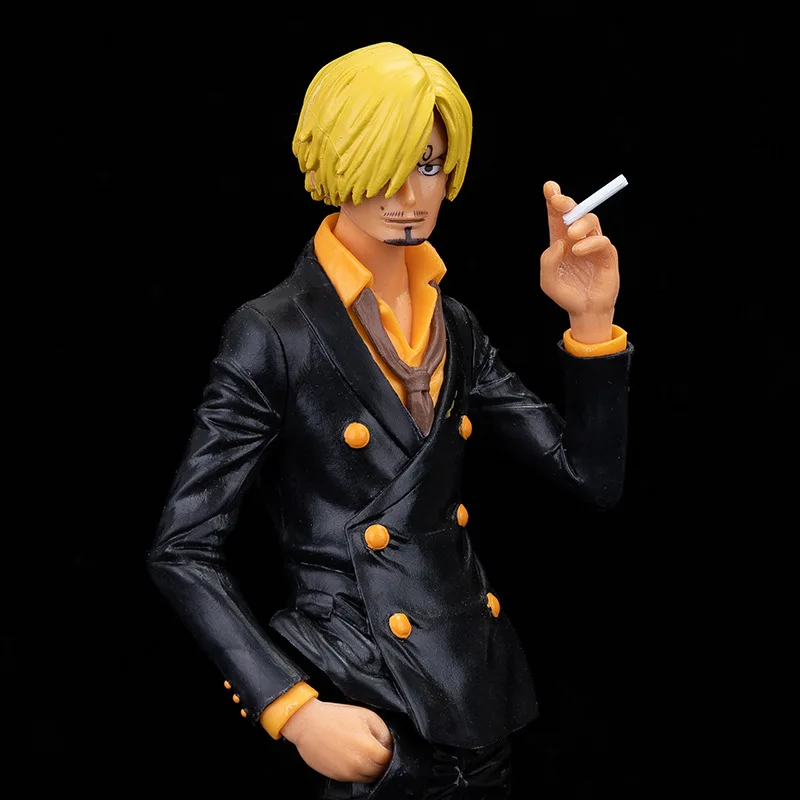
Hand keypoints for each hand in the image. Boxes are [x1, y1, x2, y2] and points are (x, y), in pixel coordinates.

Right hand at [280, 698, 392, 782]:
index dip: (388, 750)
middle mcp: (359, 765)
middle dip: (380, 761)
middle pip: (380, 771)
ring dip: (369, 768)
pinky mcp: (337, 777)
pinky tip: (350, 756)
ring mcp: (348, 774)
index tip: (384, 744)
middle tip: (374, 748)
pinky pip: (354, 778)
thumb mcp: (365, 715)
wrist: (308, 724)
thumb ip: (382, 731)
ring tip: (361, 752)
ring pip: (368, 778)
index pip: (389, 758)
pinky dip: (357, 771)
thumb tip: (387, 744)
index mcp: (369, 749)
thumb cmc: (336, 717)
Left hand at [540, 180, 619, 343]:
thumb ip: (547, 261)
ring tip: (571, 236)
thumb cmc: (566, 294)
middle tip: (558, 200)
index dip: (554, 200)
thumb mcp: (548, 281)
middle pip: (575, 212)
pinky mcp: (606, 254)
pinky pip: (601, 241)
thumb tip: (559, 242)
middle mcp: (577, 239)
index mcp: (560, 241)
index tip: (549, 188)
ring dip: (579, 223)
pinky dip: (589, 243)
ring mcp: (593, 245)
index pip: (557, 216)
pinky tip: (577, 251)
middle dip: (566, 203)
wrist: (584, 311)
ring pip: (591, 221)